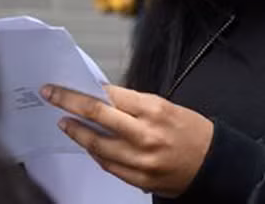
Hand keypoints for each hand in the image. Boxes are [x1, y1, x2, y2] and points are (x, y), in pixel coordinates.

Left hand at [40, 84, 213, 196]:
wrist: (214, 163)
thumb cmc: (192, 131)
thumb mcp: (166, 106)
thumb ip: (134, 103)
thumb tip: (103, 97)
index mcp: (153, 109)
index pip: (108, 96)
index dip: (81, 90)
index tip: (62, 87)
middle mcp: (145, 133)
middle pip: (97, 114)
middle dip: (68, 103)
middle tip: (50, 96)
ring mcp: (140, 158)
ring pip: (97, 144)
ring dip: (76, 132)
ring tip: (65, 123)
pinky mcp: (138, 177)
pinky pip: (107, 164)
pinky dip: (95, 153)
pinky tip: (87, 144)